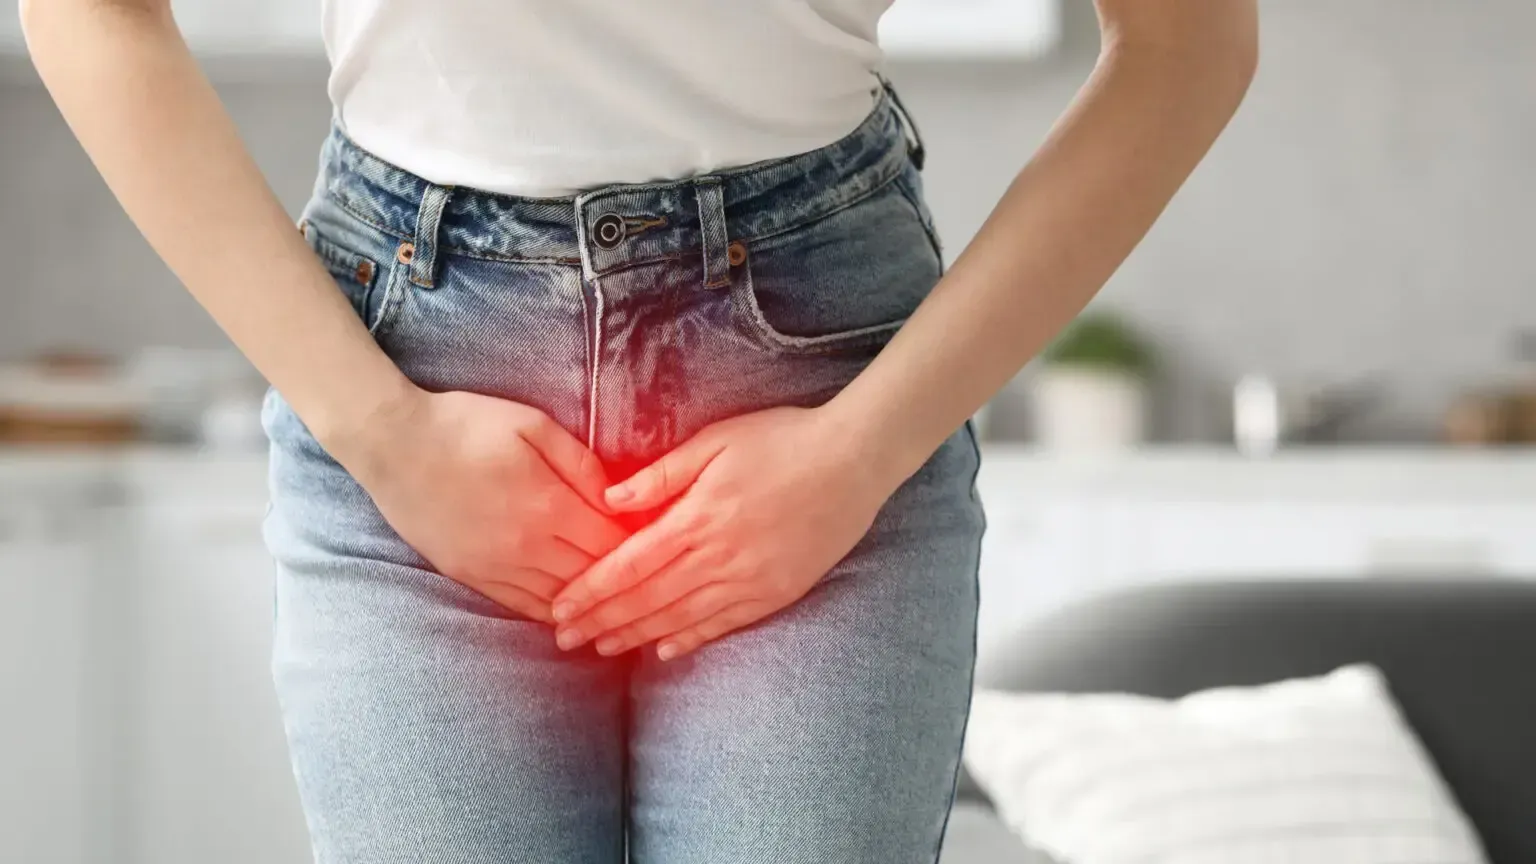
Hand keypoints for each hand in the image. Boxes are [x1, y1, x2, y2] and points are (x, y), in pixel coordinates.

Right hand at [339, 388, 628, 622]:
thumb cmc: (466, 424)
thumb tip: (621, 498)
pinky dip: (555, 614)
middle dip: (627, 580)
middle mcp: (526, 545)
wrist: (392, 443)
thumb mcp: (533, 425)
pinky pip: (524, 606)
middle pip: (593, 576)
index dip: (643, 548)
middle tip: (655, 582)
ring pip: (562, 600)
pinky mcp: (472, 576)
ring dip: (594, 606)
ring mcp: (496, 566)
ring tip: (625, 609)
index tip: (664, 546)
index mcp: (547, 504)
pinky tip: (575, 616)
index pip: (613, 543)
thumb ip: (582, 463)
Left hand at [548, 406, 900, 659]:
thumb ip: (661, 474)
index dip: (592, 590)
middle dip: (602, 621)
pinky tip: (663, 650)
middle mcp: (720, 556)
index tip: (560, 607)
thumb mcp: (716, 440)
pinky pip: (725, 624)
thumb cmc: (782, 439)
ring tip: (601, 649)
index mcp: (698, 516)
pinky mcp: (776, 591)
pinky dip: (690, 639)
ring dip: (637, 635)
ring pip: (681, 617)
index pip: (630, 564)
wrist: (854, 460)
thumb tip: (609, 499)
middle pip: (647, 598)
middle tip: (564, 640)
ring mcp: (750, 579)